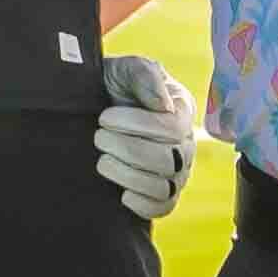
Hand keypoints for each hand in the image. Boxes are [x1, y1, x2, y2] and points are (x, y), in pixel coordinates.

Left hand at [89, 52, 197, 220]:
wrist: (93, 107)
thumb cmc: (113, 86)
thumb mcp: (125, 68)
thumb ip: (144, 75)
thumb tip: (163, 105)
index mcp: (180, 110)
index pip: (172, 128)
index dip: (136, 125)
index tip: (105, 117)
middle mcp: (185, 144)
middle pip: (168, 160)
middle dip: (127, 150)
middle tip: (99, 137)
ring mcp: (177, 172)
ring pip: (165, 187)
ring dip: (128, 176)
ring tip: (103, 161)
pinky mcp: (163, 194)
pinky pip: (163, 208)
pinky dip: (142, 205)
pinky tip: (121, 193)